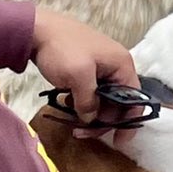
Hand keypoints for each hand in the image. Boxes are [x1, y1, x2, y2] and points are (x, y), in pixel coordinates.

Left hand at [33, 9, 140, 137]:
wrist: (37, 28)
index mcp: (122, 65)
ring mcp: (101, 67)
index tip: (118, 142)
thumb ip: (89, 102)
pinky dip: (82, 102)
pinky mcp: (86, 68)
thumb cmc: (62, 49)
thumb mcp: (78, 78)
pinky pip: (91, 91)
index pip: (135, 100)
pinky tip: (68, 105)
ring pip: (103, 99)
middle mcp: (116, 66)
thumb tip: (91, 119)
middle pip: (118, 102)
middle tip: (82, 133)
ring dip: (91, 113)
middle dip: (103, 120)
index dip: (129, 123)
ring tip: (72, 122)